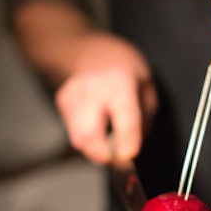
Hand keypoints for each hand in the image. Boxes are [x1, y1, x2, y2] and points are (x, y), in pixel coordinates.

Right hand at [55, 32, 157, 163]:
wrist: (93, 50)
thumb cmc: (127, 70)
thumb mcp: (148, 88)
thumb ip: (144, 119)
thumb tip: (131, 153)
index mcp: (121, 81)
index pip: (124, 114)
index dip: (127, 139)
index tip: (128, 156)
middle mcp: (93, 86)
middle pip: (91, 134)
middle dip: (105, 156)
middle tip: (119, 160)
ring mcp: (73, 93)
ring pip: (80, 140)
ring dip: (96, 149)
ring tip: (109, 138)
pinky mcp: (62, 102)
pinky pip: (74, 133)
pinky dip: (87, 137)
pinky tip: (96, 121)